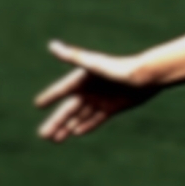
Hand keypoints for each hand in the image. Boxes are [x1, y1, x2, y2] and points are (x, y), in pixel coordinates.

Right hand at [34, 40, 158, 141]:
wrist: (147, 77)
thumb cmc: (120, 68)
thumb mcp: (94, 64)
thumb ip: (73, 56)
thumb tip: (52, 45)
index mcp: (83, 78)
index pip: (61, 90)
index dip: (50, 97)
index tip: (38, 105)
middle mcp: (90, 89)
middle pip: (68, 109)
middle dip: (56, 122)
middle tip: (42, 135)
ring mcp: (100, 100)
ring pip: (80, 117)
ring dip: (68, 128)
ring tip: (55, 140)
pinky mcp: (112, 108)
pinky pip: (96, 119)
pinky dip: (86, 126)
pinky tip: (76, 133)